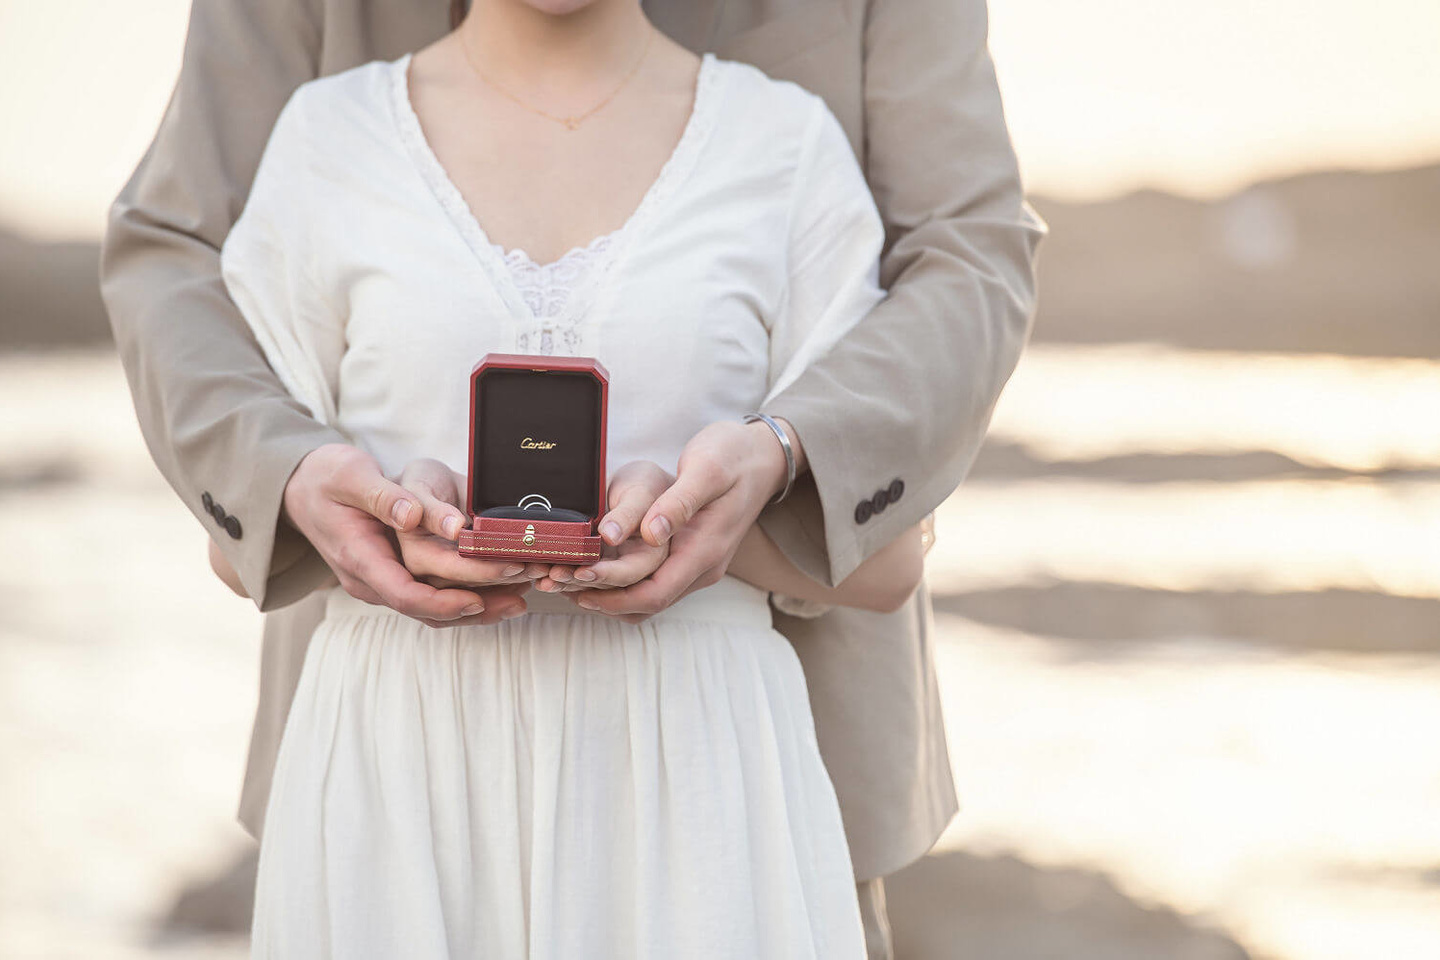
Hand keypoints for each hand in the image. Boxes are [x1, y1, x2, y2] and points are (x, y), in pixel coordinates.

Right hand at [282, 444, 527, 626]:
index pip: (405, 595)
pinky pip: (432, 596)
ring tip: (522, 598)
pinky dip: (467, 597)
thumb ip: (383, 495)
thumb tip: (412, 516)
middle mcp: (369, 580)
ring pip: (432, 609)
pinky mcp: (393, 577)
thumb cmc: (326, 477)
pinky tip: (502, 591)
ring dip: (478, 608)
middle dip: (476, 604)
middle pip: (427, 608)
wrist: (300, 488)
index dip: (445, 601)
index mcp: (358, 558)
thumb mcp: (350, 474)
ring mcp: (381, 582)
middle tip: (522, 587)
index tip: (482, 596)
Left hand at [566, 419, 797, 619]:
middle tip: (557, 585)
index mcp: (705, 551)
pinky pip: (654, 582)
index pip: (653, 594)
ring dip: (610, 596)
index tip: (575, 585)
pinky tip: (596, 568)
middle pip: (646, 604)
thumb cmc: (734, 456)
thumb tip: (650, 534)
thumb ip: (679, 502)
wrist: (763, 456)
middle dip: (602, 600)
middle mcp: (702, 567)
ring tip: (568, 581)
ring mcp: (698, 564)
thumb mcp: (707, 468)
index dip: (611, 597)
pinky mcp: (691, 556)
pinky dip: (623, 583)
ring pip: (649, 598)